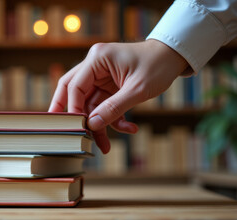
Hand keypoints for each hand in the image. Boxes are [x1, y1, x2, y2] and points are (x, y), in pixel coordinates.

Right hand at [49, 40, 187, 153]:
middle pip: (72, 92)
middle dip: (70, 114)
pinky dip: (112, 119)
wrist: (173, 57)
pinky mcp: (108, 86)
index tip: (78, 128)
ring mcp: (101, 76)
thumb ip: (113, 108)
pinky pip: (103, 106)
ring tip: (106, 145)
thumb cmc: (158, 65)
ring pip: (89, 104)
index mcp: (97, 58)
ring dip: (98, 124)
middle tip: (63, 132)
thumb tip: (93, 125)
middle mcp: (95, 65)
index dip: (74, 108)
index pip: (75, 86)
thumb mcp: (137, 89)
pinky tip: (129, 128)